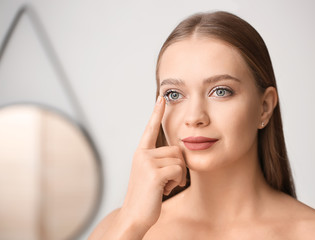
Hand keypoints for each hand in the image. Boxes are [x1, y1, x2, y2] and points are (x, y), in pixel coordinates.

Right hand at [121, 96, 186, 230]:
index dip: (157, 113)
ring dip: (178, 176)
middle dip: (178, 166)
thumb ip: (159, 159)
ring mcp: (147, 163)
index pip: (150, 128)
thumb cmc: (146, 195)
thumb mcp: (150, 173)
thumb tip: (179, 151)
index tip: (161, 97)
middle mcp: (142, 154)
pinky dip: (177, 181)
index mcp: (141, 152)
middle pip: (176, 149)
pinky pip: (179, 170)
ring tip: (164, 185)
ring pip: (179, 160)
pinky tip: (165, 189)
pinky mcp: (154, 173)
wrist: (134, 215)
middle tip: (167, 180)